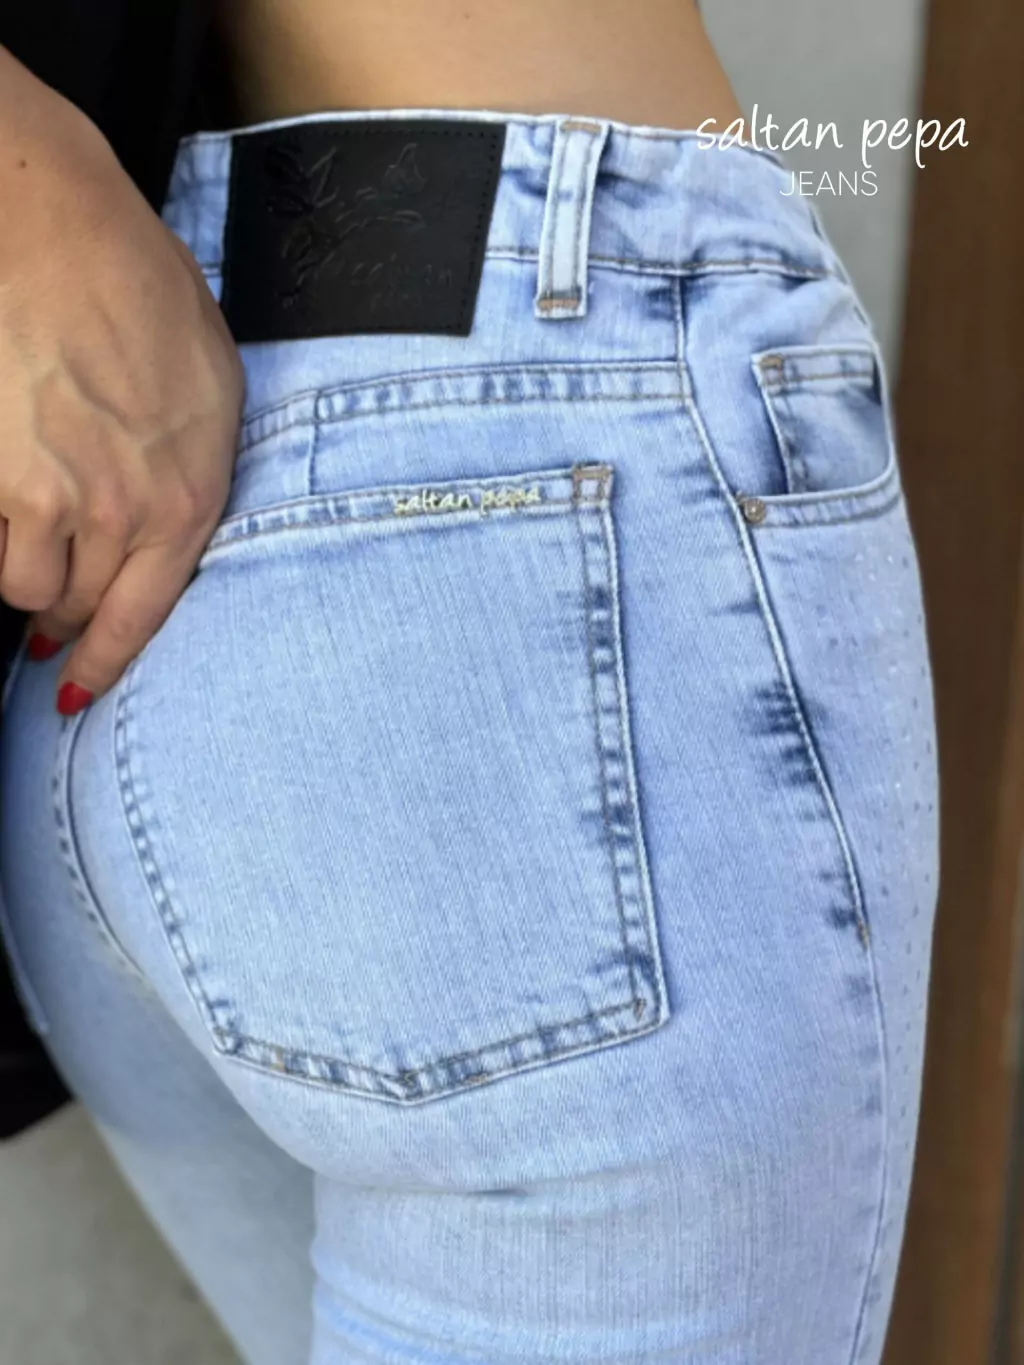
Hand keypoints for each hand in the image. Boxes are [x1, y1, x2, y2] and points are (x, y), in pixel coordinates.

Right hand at [0, 48, 243, 713]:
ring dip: (26, 576)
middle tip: (52, 622)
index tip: (82, 686)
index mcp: (193, 492)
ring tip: (28, 538)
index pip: (150, 612)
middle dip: (67, 621)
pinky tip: (5, 509)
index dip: (110, 660)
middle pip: (84, 609)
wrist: (52, 225)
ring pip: (28, 588)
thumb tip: (174, 524)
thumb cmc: (139, 288)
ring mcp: (58, 498)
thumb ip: (198, 468)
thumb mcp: (213, 383)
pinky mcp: (0, 481)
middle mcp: (130, 511)